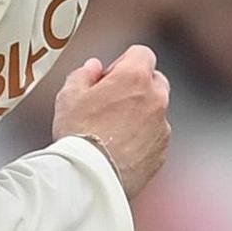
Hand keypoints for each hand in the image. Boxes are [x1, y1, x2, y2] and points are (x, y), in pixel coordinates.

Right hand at [52, 44, 171, 198]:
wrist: (90, 177)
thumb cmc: (78, 133)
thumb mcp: (69, 95)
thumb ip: (83, 74)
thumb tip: (93, 67)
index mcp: (135, 77)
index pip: (142, 53)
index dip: (123, 61)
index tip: (108, 77)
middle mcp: (156, 99)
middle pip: (154, 80)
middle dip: (136, 86)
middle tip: (111, 101)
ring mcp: (162, 127)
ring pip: (156, 110)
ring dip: (140, 113)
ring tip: (112, 130)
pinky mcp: (162, 152)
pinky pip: (155, 137)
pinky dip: (142, 138)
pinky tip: (119, 148)